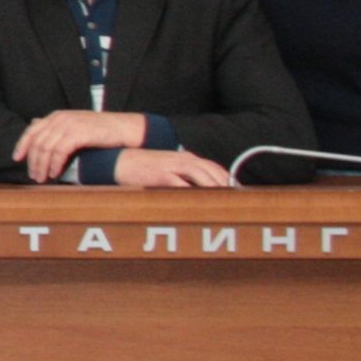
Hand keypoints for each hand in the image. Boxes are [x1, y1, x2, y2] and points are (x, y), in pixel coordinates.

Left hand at [13, 108, 146, 183]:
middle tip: (34, 176)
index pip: (32, 130)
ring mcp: (69, 125)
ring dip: (42, 166)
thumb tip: (35, 126)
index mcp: (56, 116)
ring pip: (46, 148)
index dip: (22, 145)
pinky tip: (55, 174)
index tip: (17, 159)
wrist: (122, 128)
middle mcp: (60, 119)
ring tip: (42, 178)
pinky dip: (55, 164)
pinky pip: (60, 152)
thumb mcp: (74, 126)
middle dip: (33, 161)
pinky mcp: (78, 133)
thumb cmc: (99, 130)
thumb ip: (56, 128)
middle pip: (37, 142)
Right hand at [110, 147, 236, 189]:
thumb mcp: (169, 167)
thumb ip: (185, 175)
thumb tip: (201, 189)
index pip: (215, 167)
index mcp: (186, 158)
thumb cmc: (145, 168)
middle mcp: (183, 160)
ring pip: (200, 175)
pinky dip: (192, 192)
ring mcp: (172, 166)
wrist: (121, 162)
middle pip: (211, 171)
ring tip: (224, 200)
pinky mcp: (161, 175)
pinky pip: (181, 183)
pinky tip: (200, 201)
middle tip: (237, 200)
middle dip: (226, 185)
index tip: (238, 192)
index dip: (228, 179)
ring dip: (213, 187)